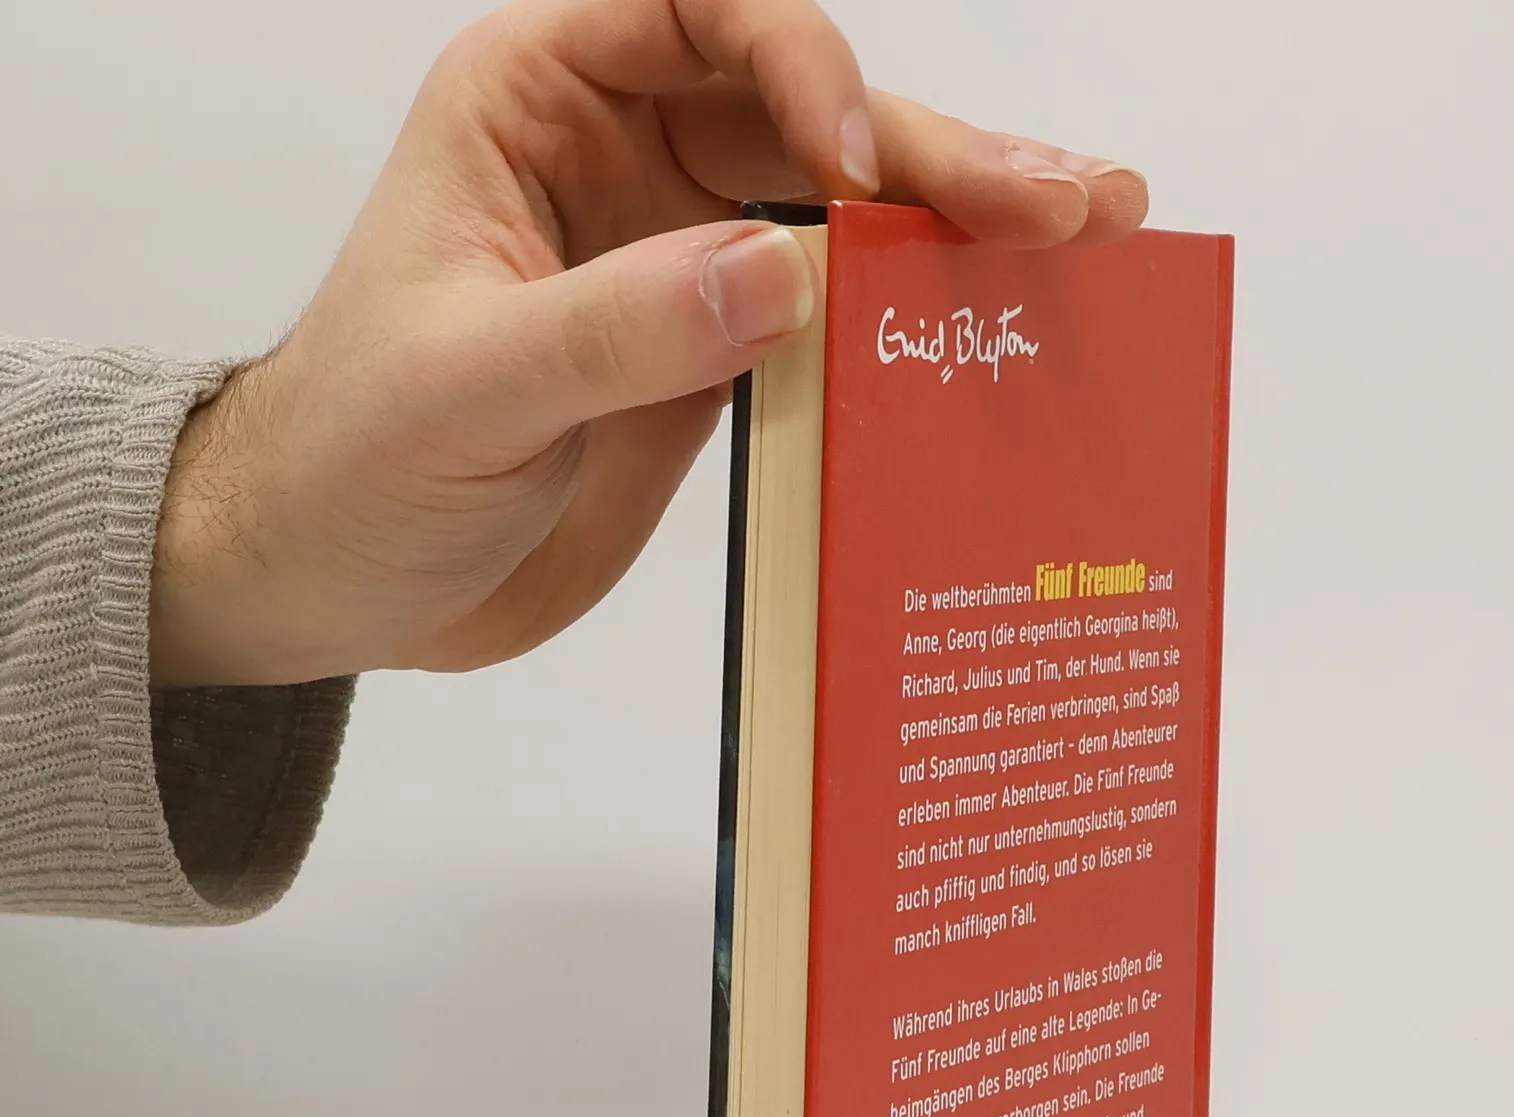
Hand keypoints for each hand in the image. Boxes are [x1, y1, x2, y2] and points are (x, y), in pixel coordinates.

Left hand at [149, 0, 1147, 688]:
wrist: (340, 581)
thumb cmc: (353, 460)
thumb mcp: (467, 386)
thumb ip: (616, 325)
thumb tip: (781, 272)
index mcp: (541, 102)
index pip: (700, 15)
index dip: (803, 66)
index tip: (854, 167)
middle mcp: (630, 160)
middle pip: (813, 118)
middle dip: (940, 153)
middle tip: (1070, 201)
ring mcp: (686, 262)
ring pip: (848, 217)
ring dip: (965, 229)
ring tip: (1091, 235)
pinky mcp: (722, 362)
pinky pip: (840, 326)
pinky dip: (924, 334)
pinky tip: (1012, 336)